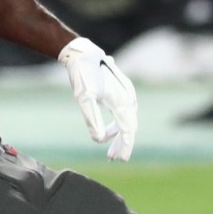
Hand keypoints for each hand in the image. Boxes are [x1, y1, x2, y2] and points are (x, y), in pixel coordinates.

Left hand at [58, 37, 137, 160]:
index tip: (120, 160)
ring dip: (120, 134)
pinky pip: (125, 112)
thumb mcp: (83, 98)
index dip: (125, 146)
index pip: (127, 130)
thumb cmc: (83, 74)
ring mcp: (127, 94)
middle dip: (122, 143)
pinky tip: (109, 130)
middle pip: (129, 126)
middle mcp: (129, 98)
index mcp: (122, 101)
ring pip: (127, 119)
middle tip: (112, 158)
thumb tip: (98, 139)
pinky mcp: (122, 91)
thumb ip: (92, 119)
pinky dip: (119, 123)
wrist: (84, 54)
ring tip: (109, 148)